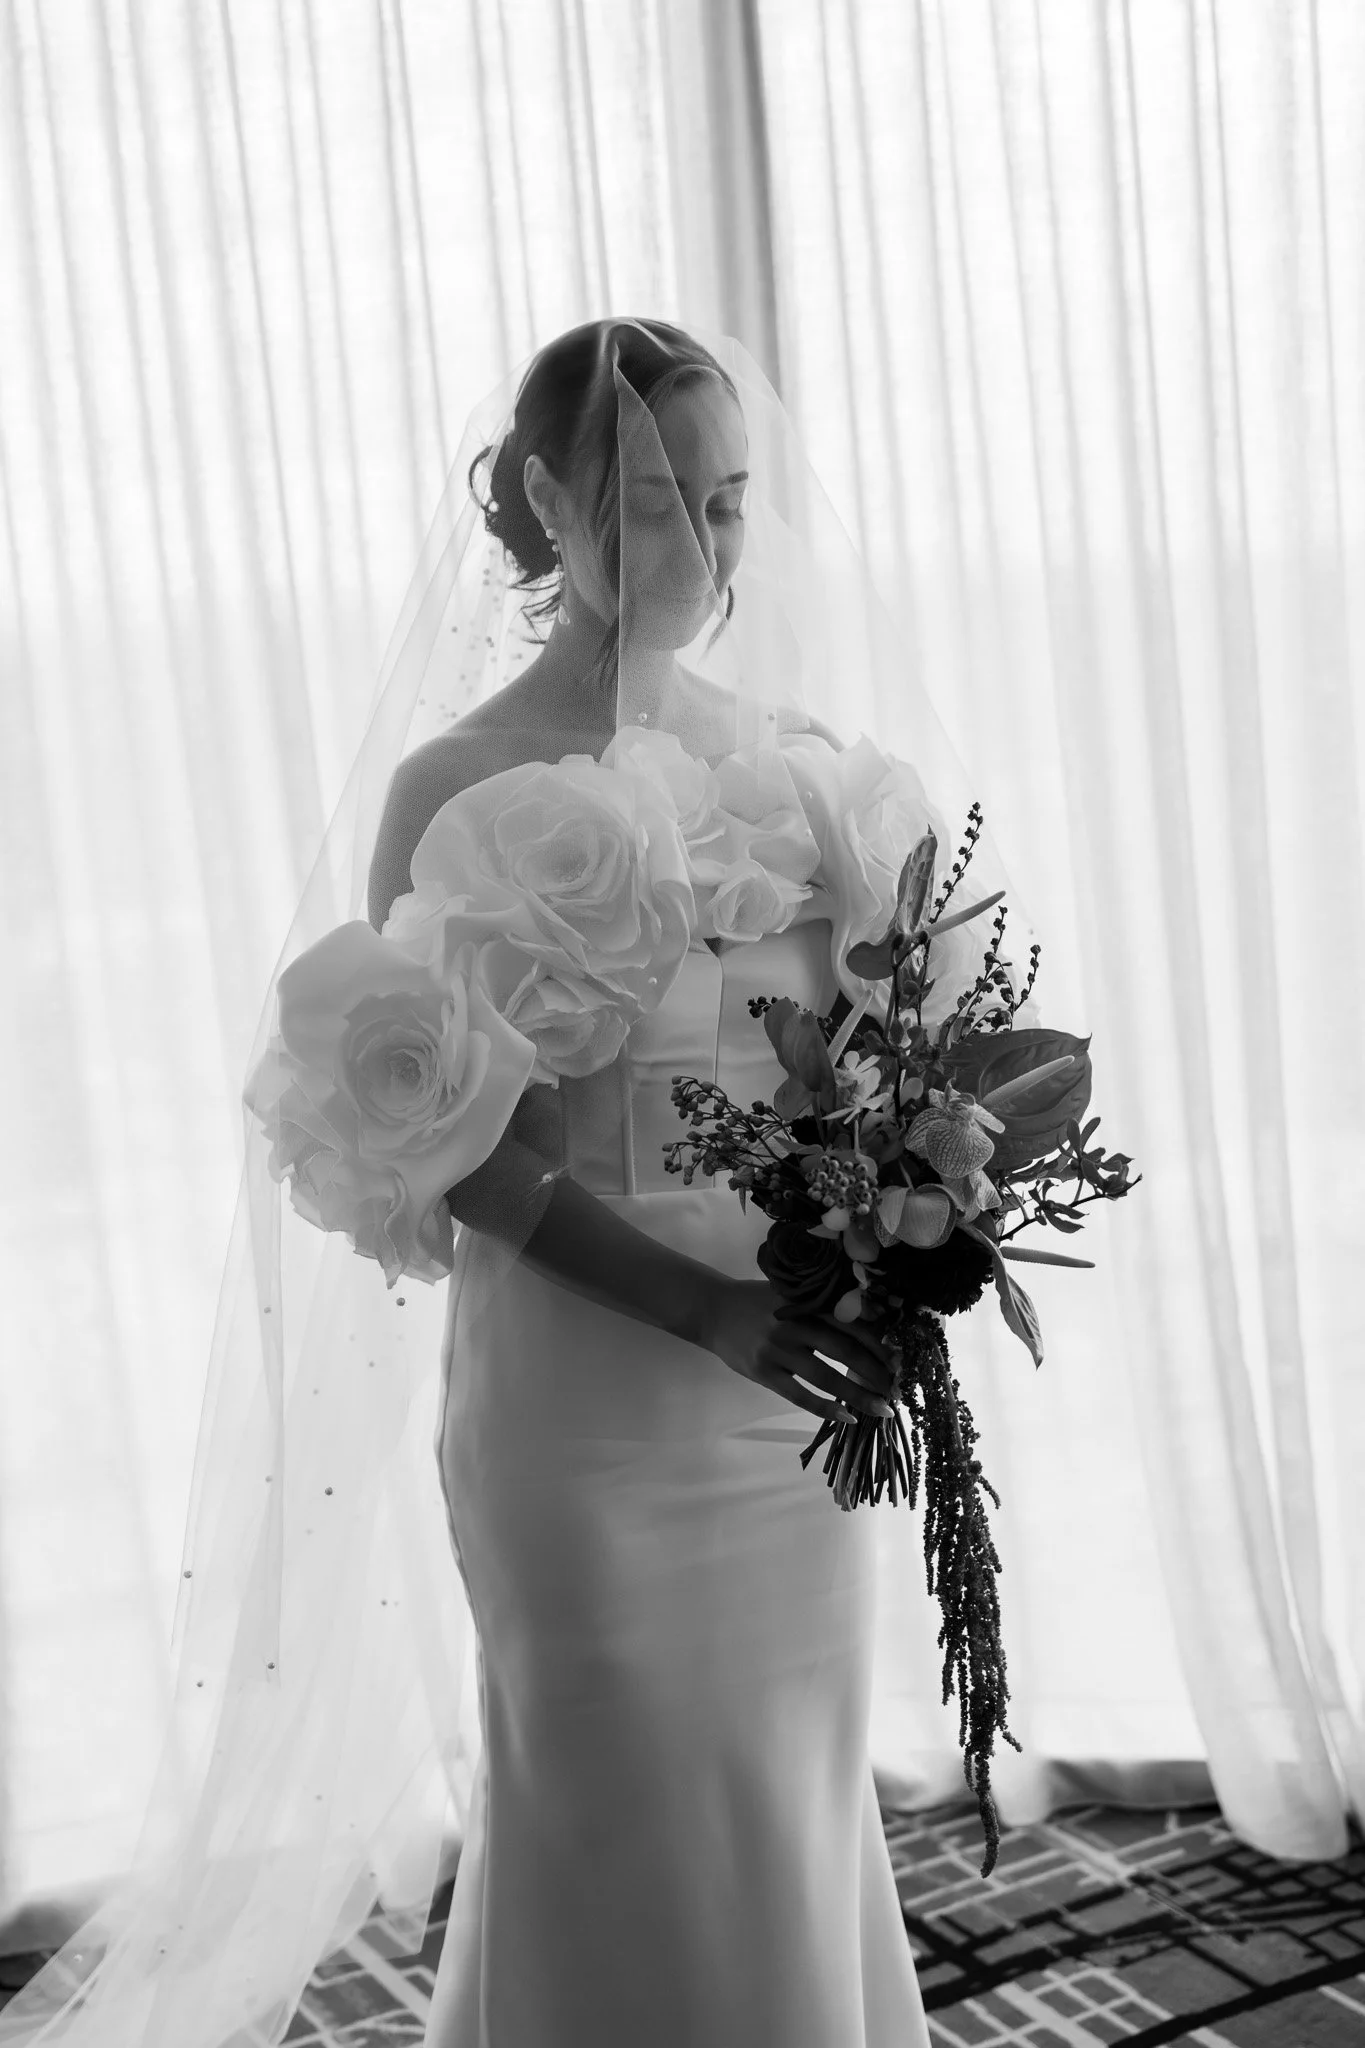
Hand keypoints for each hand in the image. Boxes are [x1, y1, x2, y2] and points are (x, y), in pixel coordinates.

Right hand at [697, 1277, 898, 1428]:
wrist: (713, 1310)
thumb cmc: (759, 1302)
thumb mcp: (792, 1294)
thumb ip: (823, 1307)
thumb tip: (873, 1325)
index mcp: (808, 1302)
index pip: (852, 1323)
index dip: (880, 1343)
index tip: (901, 1359)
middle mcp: (796, 1324)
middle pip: (846, 1351)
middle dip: (877, 1372)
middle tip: (899, 1388)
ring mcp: (778, 1350)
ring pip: (826, 1377)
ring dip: (858, 1395)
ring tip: (882, 1408)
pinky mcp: (763, 1372)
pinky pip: (800, 1395)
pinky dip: (825, 1408)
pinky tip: (846, 1417)